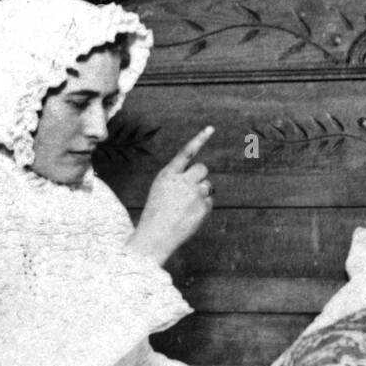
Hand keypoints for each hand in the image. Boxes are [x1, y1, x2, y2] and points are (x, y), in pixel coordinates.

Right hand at [128, 126, 214, 265]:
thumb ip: (178, 179)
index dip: (199, 139)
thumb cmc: (156, 213)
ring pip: (208, 185)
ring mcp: (194, 194)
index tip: (210, 128)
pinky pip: (210, 201)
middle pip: (202, 169)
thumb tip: (201, 177)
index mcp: (168, 174)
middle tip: (191, 190)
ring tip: (187, 207)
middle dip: (200, 177)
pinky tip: (190, 216)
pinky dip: (203, 208)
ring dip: (201, 193)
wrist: (155, 237)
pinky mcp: (202, 207)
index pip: (186, 153)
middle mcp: (182, 181)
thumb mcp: (161, 190)